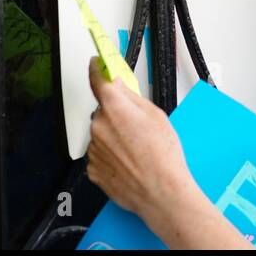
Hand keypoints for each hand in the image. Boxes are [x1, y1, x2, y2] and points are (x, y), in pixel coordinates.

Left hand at [86, 57, 194, 216]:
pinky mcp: (92, 168)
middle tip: (137, 126)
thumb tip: (121, 87)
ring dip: (115, 136)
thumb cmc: (163, 156)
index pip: (98, 80)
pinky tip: (130, 161)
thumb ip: (133, 98)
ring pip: (102, 133)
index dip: (97, 69)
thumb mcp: (156, 116)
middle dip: (117, 114)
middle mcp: (98, 126)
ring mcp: (93, 149)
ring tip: (137, 149)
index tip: (96, 63)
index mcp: (114, 108)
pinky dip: (112, 155)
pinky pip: (100, 154)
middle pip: (104, 111)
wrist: (160, 191)